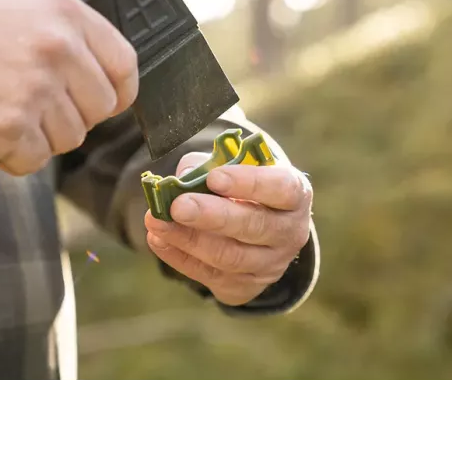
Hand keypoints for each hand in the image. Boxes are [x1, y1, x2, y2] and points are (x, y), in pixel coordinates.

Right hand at [0, 0, 137, 175]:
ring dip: (41, 134)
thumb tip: (100, 60)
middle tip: (37, 105)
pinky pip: (36, 159)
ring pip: (70, 137)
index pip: (124, 64)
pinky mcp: (12, 128)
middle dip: (73, 114)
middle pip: (99, 108)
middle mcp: (58, 51)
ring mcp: (36, 91)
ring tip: (6, 110)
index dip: (119, 90)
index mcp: (66, 14)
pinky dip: (15, 155)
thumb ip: (66, 24)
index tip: (108, 100)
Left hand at [145, 151, 312, 306]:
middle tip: (178, 206)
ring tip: (155, 221)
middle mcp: (289, 232)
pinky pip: (209, 275)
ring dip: (188, 239)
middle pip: (253, 227)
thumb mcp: (236, 166)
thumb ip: (209, 165)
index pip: (281, 189)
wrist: (258, 227)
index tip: (213, 178)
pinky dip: (179, 257)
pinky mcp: (245, 287)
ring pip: (229, 257)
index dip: (248, 183)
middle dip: (212, 216)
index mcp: (295, 194)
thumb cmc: (244, 186)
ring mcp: (269, 265)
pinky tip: (157, 239)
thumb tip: (183, 176)